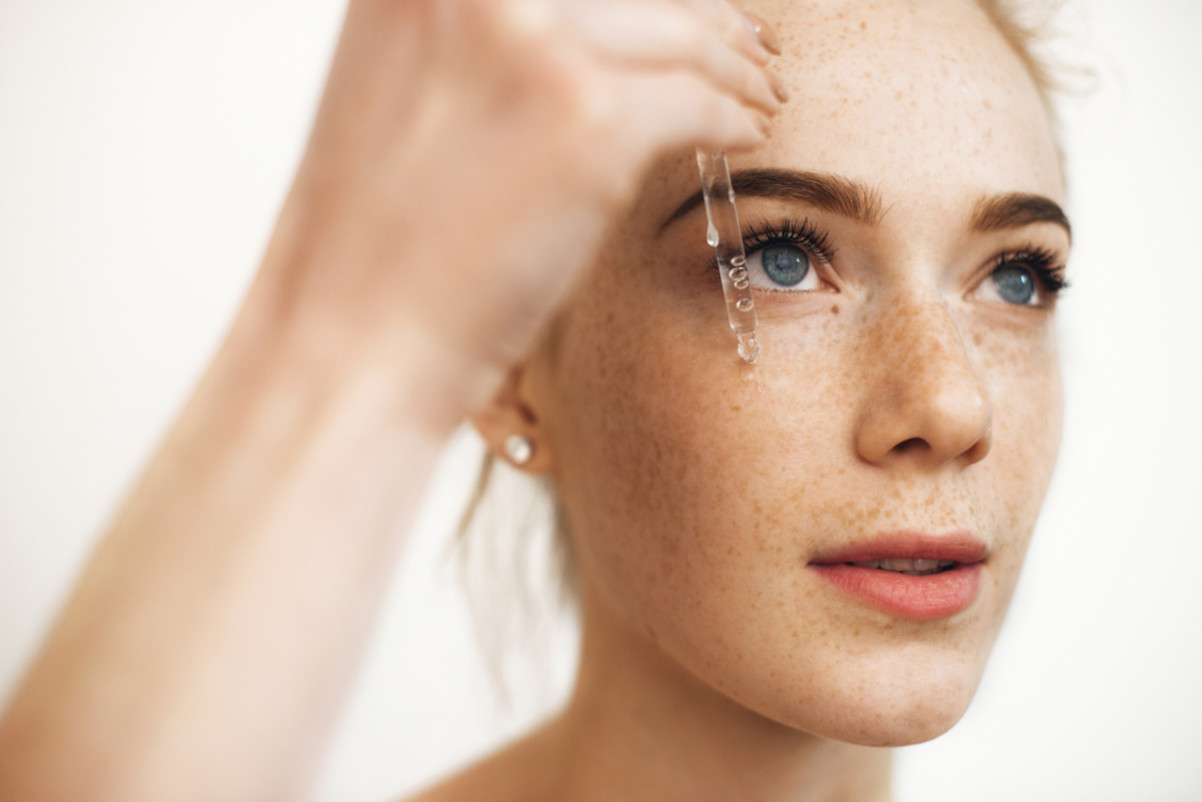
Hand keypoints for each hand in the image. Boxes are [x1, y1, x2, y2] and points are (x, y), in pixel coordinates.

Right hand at [262, 0, 784, 426]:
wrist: (351, 341)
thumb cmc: (375, 243)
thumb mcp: (404, 91)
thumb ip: (482, 39)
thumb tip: (581, 30)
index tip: (683, 11)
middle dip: (704, 17)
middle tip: (746, 44)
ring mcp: (536, 45)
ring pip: (682, 35)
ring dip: (733, 63)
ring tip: (759, 88)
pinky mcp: (592, 121)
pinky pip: (699, 101)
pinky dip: (733, 117)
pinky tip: (744, 134)